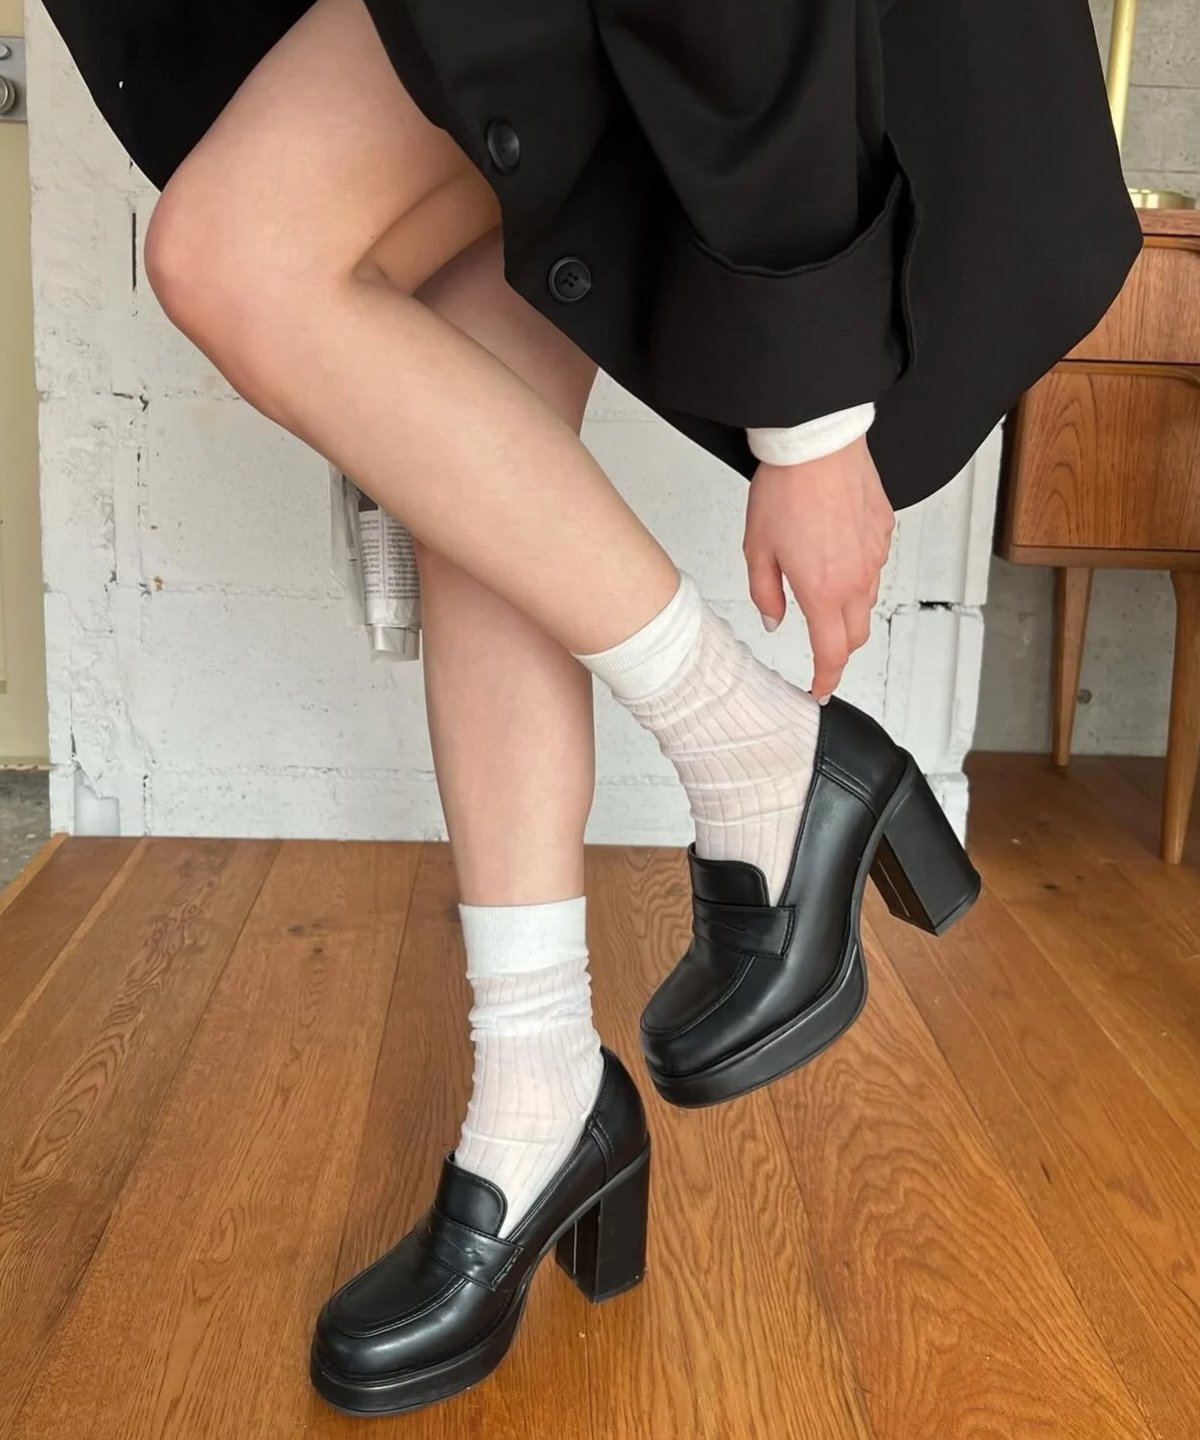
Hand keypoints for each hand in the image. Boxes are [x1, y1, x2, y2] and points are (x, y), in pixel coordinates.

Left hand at [743, 436, 894, 700]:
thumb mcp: (757, 550)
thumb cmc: (786, 489)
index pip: (832, 653)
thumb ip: (766, 593)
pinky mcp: (885, 531)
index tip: (818, 688)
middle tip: (818, 646)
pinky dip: (857, 570)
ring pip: (866, 599)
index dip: (825, 678)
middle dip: (838, 648)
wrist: (817, 443)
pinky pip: (875, 564)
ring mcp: (876, 554)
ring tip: (820, 583)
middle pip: (856, 634)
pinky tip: (835, 549)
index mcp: (823, 590)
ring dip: (847, 607)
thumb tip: (774, 620)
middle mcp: (857, 577)